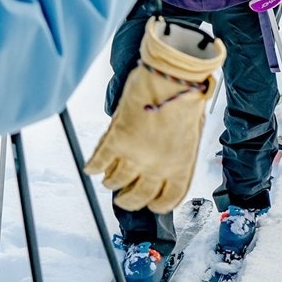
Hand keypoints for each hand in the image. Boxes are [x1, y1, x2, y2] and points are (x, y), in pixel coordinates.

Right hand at [87, 18, 225, 210]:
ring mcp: (135, 156)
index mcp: (180, 166)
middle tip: (124, 197)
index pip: (168, 198)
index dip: (158, 204)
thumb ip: (177, 153)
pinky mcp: (117, 141)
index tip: (152, 205)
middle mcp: (157, 167)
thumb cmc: (186, 98)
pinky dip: (93, 166)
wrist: (172, 77)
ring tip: (108, 179)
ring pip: (115, 181)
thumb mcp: (190, 133)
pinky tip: (91, 167)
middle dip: (129, 200)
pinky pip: (99, 162)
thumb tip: (165, 161)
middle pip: (138, 197)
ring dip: (110, 181)